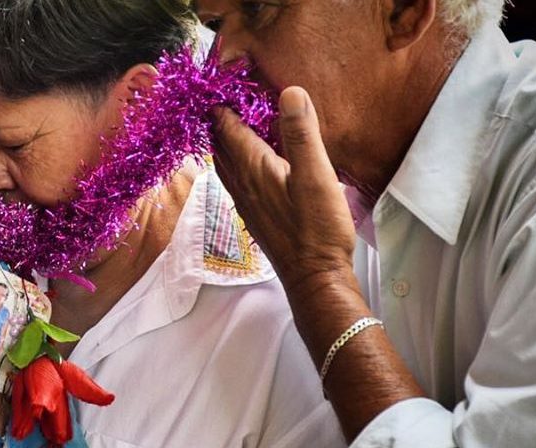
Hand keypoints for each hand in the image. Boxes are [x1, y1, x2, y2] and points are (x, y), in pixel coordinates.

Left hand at [213, 87, 355, 292]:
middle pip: (220, 146)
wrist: (314, 277)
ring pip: (225, 165)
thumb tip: (288, 92)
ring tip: (226, 126)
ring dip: (223, 144)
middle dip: (217, 122)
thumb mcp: (315, 175)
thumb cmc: (318, 228)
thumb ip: (301, 134)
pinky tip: (245, 165)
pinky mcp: (255, 216)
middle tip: (219, 99)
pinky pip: (235, 181)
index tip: (219, 84)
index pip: (229, 129)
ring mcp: (246, 203)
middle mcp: (243, 185)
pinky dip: (234, 163)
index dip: (222, 105)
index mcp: (254, 169)